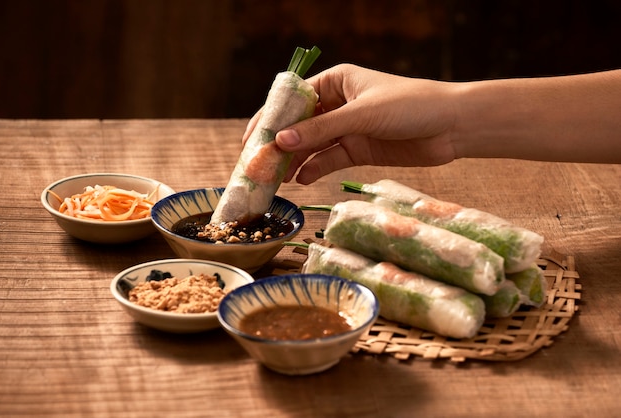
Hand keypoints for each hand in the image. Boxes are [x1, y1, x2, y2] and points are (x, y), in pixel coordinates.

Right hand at [243, 64, 458, 183]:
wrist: (452, 127)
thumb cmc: (410, 106)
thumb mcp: (362, 114)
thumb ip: (320, 129)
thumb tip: (279, 142)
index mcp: (336, 82)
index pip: (294, 99)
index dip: (271, 118)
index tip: (253, 138)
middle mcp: (337, 104)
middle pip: (299, 125)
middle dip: (279, 143)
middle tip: (258, 164)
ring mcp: (347, 129)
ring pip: (312, 145)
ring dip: (294, 160)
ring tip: (275, 178)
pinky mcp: (358, 150)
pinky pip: (328, 160)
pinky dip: (314, 169)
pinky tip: (300, 180)